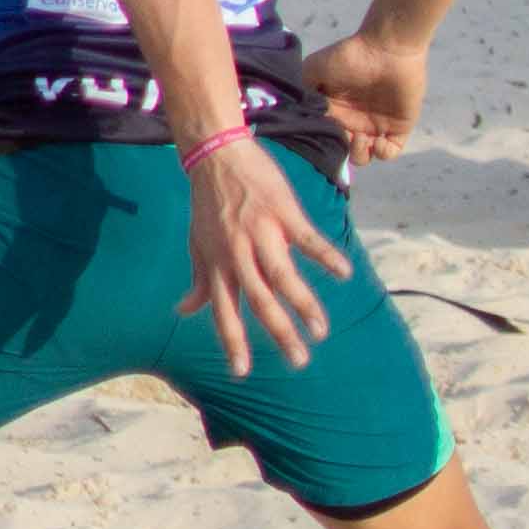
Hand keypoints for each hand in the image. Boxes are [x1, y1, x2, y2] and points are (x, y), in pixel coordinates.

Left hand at [174, 131, 349, 371]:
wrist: (215, 156)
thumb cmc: (208, 205)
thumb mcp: (197, 245)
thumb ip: (198, 281)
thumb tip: (184, 310)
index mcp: (218, 265)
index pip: (224, 311)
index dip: (232, 342)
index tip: (241, 372)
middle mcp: (237, 254)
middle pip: (259, 301)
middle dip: (278, 333)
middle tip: (299, 362)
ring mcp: (260, 233)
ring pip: (283, 276)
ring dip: (303, 304)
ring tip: (320, 330)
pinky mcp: (281, 212)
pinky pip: (307, 238)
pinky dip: (325, 255)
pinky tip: (344, 272)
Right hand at [297, 25, 429, 167]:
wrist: (386, 48)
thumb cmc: (349, 57)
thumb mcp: (314, 68)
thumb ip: (302, 91)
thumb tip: (293, 114)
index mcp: (334, 110)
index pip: (324, 135)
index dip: (320, 141)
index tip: (320, 136)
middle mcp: (353, 121)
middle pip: (342, 151)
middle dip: (340, 151)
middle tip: (343, 136)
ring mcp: (376, 126)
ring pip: (364, 156)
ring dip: (359, 154)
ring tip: (361, 138)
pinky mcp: (398, 128)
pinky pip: (390, 152)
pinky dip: (382, 153)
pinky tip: (377, 140)